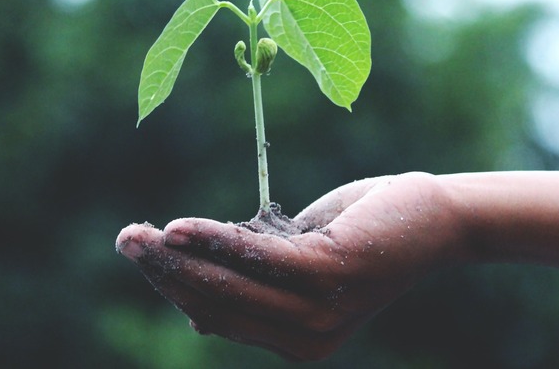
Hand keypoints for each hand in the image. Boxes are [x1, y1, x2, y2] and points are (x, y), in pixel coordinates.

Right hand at [116, 172, 465, 360]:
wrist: (432, 218)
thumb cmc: (361, 234)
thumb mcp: (299, 262)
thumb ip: (254, 283)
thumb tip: (195, 313)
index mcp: (295, 340)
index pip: (219, 316)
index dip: (175, 287)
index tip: (144, 255)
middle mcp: (306, 339)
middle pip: (217, 304)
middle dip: (165, 273)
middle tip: (125, 240)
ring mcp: (319, 312)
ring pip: (230, 285)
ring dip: (178, 258)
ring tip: (138, 235)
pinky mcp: (330, 276)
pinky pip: (258, 258)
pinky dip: (215, 241)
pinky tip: (179, 228)